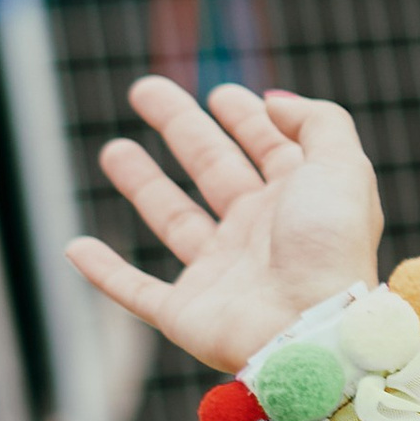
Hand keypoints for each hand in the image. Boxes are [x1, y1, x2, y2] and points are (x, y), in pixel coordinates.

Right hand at [64, 79, 383, 374]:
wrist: (309, 330)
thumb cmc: (328, 248)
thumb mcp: (342, 167)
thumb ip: (319, 123)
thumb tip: (276, 102)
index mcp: (300, 200)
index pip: (269, 148)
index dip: (247, 119)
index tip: (221, 93)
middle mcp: (260, 233)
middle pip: (214, 169)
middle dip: (182, 128)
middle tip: (145, 90)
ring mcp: (222, 274)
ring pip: (174, 220)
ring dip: (143, 184)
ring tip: (113, 150)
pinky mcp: (186, 313)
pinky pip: (136, 292)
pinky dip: (104, 273)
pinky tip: (77, 247)